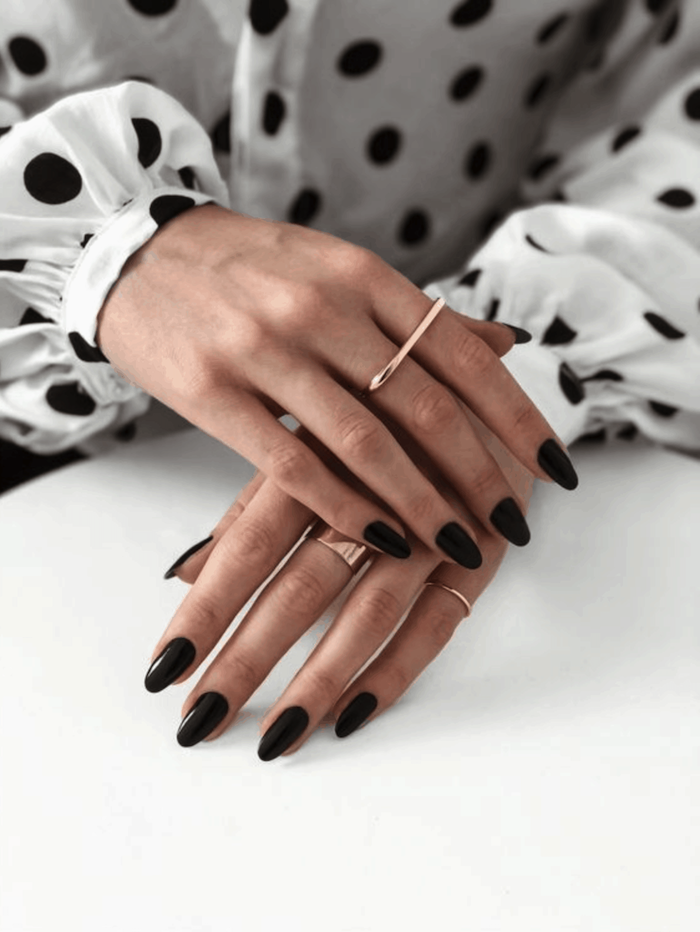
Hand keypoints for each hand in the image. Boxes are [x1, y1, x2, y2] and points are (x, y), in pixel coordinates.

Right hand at [97, 203, 574, 570]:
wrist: (137, 252)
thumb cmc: (249, 269)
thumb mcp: (337, 270)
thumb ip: (416, 316)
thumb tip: (503, 344)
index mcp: (363, 277)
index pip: (462, 354)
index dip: (517, 416)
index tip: (556, 468)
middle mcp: (323, 310)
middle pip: (424, 406)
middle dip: (478, 475)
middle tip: (513, 523)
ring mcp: (266, 350)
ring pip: (365, 443)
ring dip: (420, 504)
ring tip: (456, 546)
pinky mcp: (214, 393)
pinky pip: (293, 464)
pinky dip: (343, 507)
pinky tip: (378, 537)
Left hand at [145, 408, 533, 757]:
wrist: (491, 383)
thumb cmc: (384, 415)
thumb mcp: (313, 439)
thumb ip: (251, 507)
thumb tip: (185, 571)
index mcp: (321, 456)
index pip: (251, 545)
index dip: (208, 608)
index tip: (166, 668)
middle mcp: (374, 493)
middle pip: (302, 588)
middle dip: (249, 658)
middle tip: (202, 719)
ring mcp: (433, 527)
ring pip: (369, 614)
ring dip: (320, 680)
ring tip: (276, 737)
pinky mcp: (481, 555)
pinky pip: (438, 624)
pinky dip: (396, 672)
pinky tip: (352, 717)